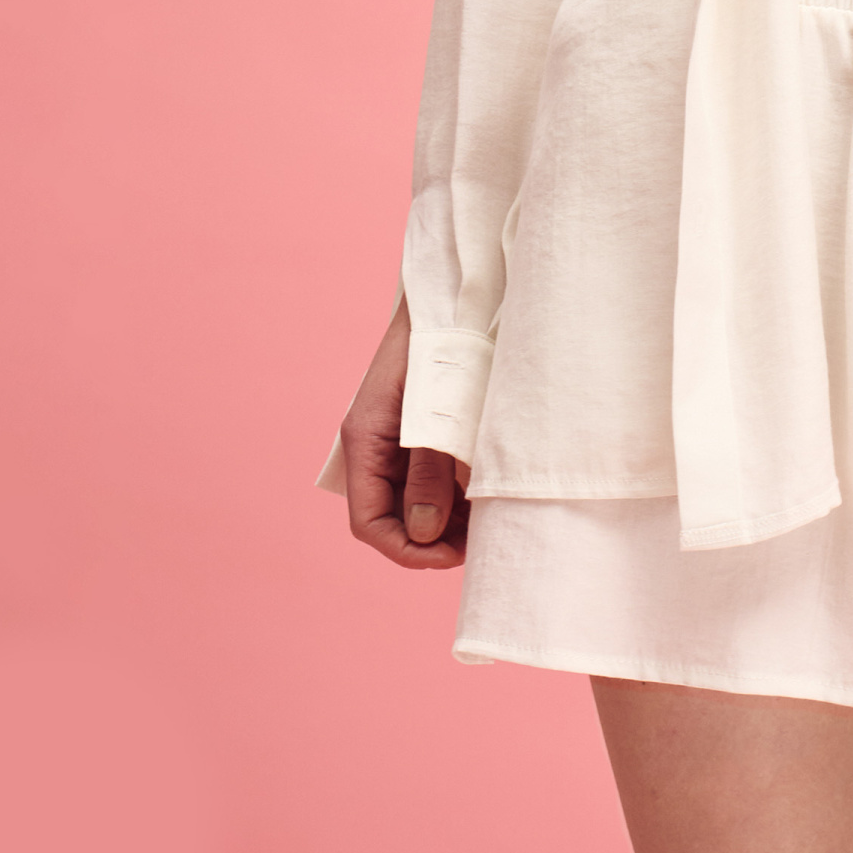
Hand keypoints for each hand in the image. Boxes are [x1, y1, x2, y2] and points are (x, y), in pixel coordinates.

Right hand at [339, 292, 471, 568]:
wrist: (456, 294)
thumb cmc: (443, 346)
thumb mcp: (436, 413)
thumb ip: (428, 472)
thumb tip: (425, 532)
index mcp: (364, 441)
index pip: (369, 523)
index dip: (407, 550)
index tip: (452, 557)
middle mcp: (375, 447)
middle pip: (392, 517)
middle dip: (432, 539)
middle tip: (480, 542)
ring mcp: (397, 440)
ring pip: (413, 502)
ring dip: (447, 520)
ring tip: (487, 520)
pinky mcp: (422, 432)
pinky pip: (430, 479)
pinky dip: (455, 495)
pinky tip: (484, 496)